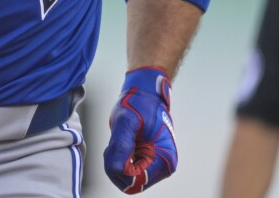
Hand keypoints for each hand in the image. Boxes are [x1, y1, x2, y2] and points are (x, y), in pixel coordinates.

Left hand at [103, 67, 177, 193]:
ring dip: (116, 162)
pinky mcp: (148, 162)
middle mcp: (163, 167)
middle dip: (116, 166)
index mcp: (164, 160)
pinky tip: (120, 143)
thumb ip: (120, 145)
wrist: (147, 95)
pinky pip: (127, 171)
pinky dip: (118, 160)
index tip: (115, 148)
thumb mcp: (126, 121)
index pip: (136, 181)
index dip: (120, 169)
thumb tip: (116, 170)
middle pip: (130, 183)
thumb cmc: (139, 104)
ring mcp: (156, 166)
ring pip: (127, 178)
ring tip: (119, 141)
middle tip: (114, 143)